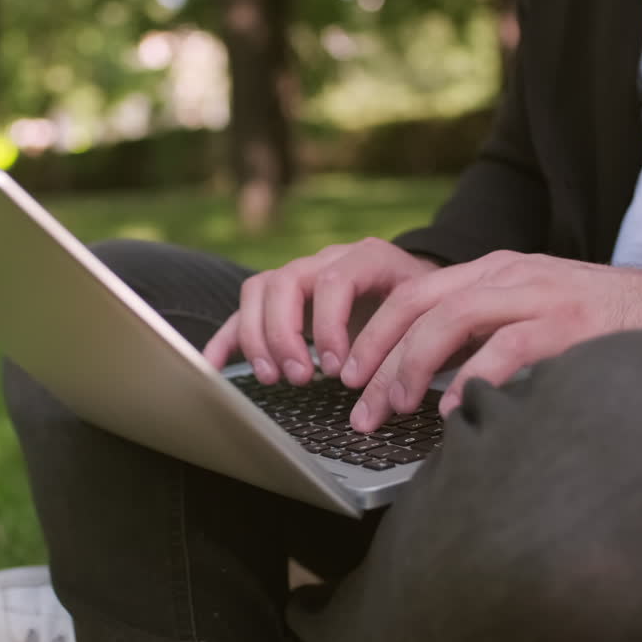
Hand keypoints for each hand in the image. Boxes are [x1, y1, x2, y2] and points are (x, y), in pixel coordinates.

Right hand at [203, 238, 440, 384]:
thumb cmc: (425, 308)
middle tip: (299, 377)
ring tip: (273, 378)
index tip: (336, 369)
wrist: (422, 291)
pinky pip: (243, 312)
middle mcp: (327, 260)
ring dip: (258, 336)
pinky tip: (214, 366)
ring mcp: (300, 276)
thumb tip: (381, 383)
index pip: (334, 281)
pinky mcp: (282, 301)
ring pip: (259, 290)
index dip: (329, 325)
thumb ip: (404, 340)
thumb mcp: (427, 316)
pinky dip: (227, 339)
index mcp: (368, 258)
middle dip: (285, 333)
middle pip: (285, 281)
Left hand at [341, 251, 641, 430]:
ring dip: (410, 366)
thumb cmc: (596, 324)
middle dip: (376, 354)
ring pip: (451, 319)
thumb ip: (481, 336)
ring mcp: (538, 296)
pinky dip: (474, 378)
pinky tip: (454, 410)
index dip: (372, 334)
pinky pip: (507, 349)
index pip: (413, 294)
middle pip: (419, 303)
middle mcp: (507, 275)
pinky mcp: (569, 324)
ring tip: (390, 408)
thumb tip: (428, 384)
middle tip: (354, 404)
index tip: (348, 376)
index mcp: (492, 271)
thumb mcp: (528, 313)